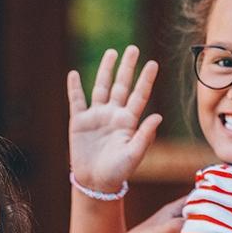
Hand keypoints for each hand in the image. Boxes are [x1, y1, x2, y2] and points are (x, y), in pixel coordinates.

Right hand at [66, 46, 162, 193]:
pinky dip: (74, 87)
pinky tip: (73, 74)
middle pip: (121, 85)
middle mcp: (113, 115)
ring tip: (111, 53)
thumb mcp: (134, 154)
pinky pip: (76, 101)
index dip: (145, 80)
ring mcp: (96, 117)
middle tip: (133, 49)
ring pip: (101, 88)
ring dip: (105, 70)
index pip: (139, 95)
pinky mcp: (79, 122)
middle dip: (127, 67)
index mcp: (128, 122)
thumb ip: (145, 135)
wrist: (95, 183)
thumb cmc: (118, 172)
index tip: (153, 63)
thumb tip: (158, 116)